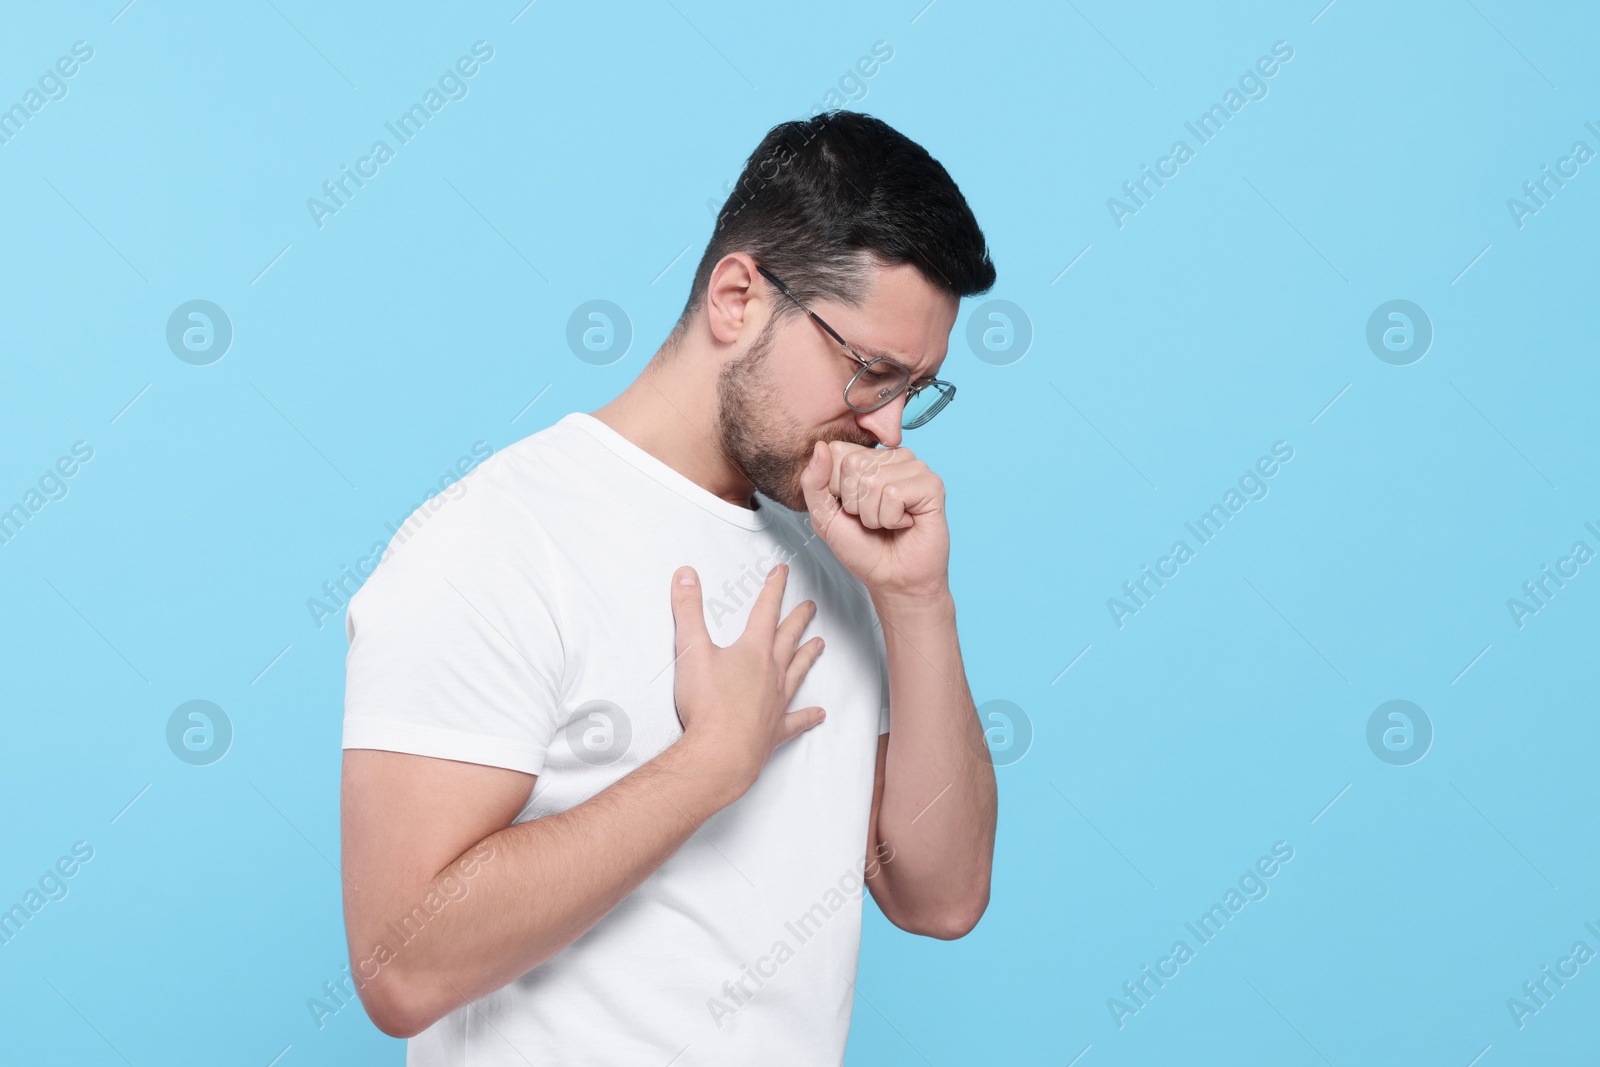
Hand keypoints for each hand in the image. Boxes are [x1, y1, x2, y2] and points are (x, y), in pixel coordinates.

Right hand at [668, 561, 825, 799]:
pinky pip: (796, 720)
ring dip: (807, 656)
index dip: (774, 588)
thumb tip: (686, 576)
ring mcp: (776, 702)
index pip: (766, 610)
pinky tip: (820, 714)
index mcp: (753, 651)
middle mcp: (771, 673)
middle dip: (797, 619)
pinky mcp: (774, 730)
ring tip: (819, 645)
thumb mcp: (691, 650)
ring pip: (797, 672)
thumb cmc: (708, 705)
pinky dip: (808, 716)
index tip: (783, 572)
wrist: (720, 754)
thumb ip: (688, 610)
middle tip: (810, 606)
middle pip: (788, 638)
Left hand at [798, 440, 950, 600]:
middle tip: (873, 519)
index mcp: (869, 459)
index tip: (851, 508)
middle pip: (853, 464)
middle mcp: (893, 458)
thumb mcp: (824, 516)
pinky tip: (905, 523)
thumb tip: (819, 447)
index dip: (835, 488)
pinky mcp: (932, 485)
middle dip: (855, 503)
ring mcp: (915, 468)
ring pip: (873, 479)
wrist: (892, 579)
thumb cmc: (863, 548)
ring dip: (873, 514)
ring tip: (888, 523)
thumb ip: (814, 482)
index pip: (836, 451)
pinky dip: (891, 518)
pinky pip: (894, 493)